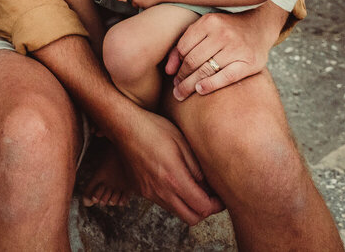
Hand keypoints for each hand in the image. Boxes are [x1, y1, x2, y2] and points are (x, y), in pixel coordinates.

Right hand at [114, 108, 221, 224]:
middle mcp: (161, 191)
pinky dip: (174, 200)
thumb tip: (208, 186)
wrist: (124, 126)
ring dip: (189, 206)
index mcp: (174, 179)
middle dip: (205, 210)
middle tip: (211, 196)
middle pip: (191, 218)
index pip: (202, 207)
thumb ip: (197, 168)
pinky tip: (176, 183)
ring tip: (194, 189)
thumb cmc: (154, 128)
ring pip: (177, 213)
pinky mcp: (141, 191)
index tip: (221, 197)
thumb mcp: (182, 142)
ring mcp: (149, 193)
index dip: (216, 205)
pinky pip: (163, 204)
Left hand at [164, 11, 272, 101]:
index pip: (184, 47)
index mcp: (209, 22)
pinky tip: (200, 91)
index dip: (177, 64)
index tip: (174, 75)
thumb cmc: (227, 30)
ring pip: (206, 70)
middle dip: (182, 78)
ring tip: (182, 93)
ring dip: (190, 85)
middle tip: (176, 89)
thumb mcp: (206, 28)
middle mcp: (222, 33)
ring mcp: (236, 47)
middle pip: (193, 61)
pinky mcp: (249, 62)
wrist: (260, 26)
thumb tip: (168, 71)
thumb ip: (185, 44)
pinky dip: (211, 85)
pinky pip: (226, 77)